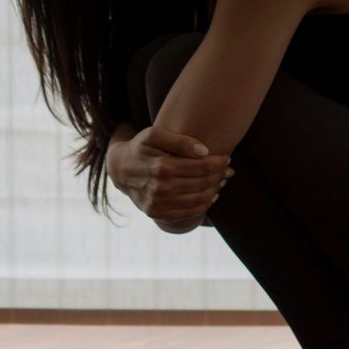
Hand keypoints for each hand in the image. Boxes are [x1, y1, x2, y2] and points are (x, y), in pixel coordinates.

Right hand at [106, 124, 231, 230]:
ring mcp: (158, 203)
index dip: (218, 163)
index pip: (202, 167)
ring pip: (198, 200)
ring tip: (222, 181)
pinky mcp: (156, 213)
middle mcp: (160, 187)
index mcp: (162, 166)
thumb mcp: (154, 134)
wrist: (120, 169)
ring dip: (215, 190)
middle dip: (219, 176)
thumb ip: (179, 140)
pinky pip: (188, 213)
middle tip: (228, 170)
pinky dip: (204, 205)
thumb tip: (204, 150)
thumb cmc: (141, 147)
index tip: (226, 158)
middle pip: (202, 184)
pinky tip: (211, 195)